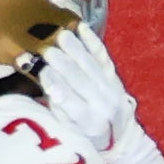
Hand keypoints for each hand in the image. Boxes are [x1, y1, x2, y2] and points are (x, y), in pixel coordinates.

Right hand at [36, 15, 138, 158]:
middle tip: (46, 50)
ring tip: (60, 35)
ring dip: (75, 49)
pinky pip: (103, 55)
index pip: (70, 102)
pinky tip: (81, 27)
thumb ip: (57, 105)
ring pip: (91, 65)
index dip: (56, 86)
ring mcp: (111, 88)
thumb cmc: (84, 133)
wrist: (121, 136)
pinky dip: (92, 41)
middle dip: (63, 64)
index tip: (41, 72)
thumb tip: (44, 78)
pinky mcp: (114, 75)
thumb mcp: (67, 127)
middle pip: (81, 80)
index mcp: (88, 122)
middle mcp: (103, 104)